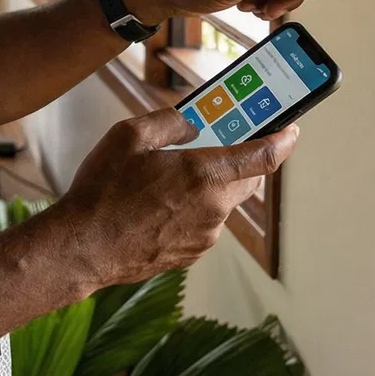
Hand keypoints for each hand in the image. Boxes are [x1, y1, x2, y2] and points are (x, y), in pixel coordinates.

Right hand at [46, 108, 298, 288]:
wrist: (83, 248)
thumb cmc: (102, 192)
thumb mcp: (129, 136)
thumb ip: (169, 122)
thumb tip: (191, 122)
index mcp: (203, 174)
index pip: (264, 156)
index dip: (284, 140)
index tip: (291, 129)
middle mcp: (213, 208)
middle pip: (248, 180)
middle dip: (241, 160)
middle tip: (221, 143)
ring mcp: (205, 235)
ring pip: (223, 202)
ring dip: (211, 185)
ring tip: (173, 176)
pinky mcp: (192, 253)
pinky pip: (205, 223)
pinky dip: (194, 208)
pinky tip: (160, 203)